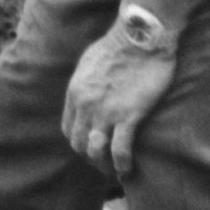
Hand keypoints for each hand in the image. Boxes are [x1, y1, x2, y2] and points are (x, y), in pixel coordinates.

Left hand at [61, 28, 177, 178]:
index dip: (79, 142)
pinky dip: (122, 164)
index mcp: (75, 92)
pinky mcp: (129, 115)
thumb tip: (89, 93)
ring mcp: (106, 111)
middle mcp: (85, 105)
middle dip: (90, 158)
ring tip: (115, 172)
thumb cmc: (120, 46)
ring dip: (104, 166)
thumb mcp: (90, 63)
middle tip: (104, 165)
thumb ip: (86, 82)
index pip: (69, 128)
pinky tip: (127, 170)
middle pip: (79, 143)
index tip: (91, 148)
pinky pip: (120, 149)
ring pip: (96, 151)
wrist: (140, 37)